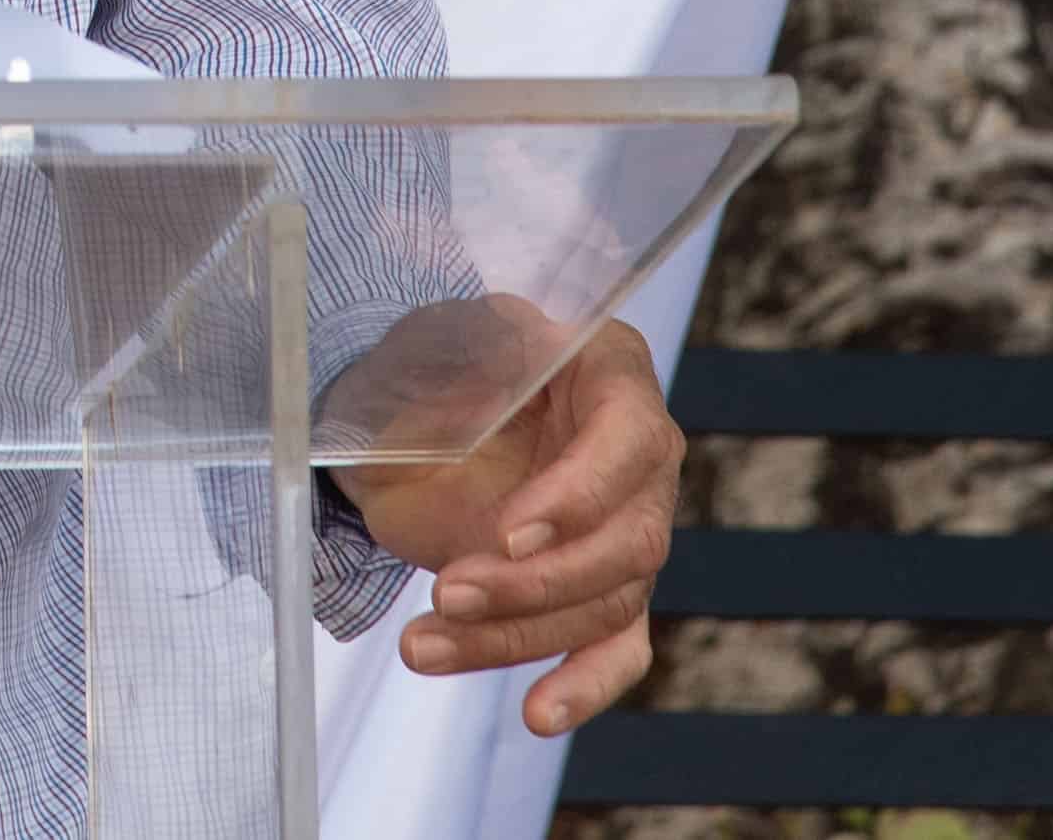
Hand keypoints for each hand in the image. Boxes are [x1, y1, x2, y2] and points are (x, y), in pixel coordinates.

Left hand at [327, 303, 680, 736]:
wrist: (412, 414)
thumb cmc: (439, 363)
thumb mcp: (443, 339)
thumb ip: (469, 366)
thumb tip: (473, 404)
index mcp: (613, 374)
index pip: (629, 441)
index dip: (578, 495)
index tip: (507, 532)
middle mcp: (640, 459)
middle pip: (627, 544)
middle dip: (534, 582)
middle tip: (448, 591)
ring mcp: (627, 532)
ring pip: (605, 607)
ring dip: (513, 636)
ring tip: (422, 645)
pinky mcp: (601, 594)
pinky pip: (614, 651)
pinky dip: (582, 687)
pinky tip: (539, 713)